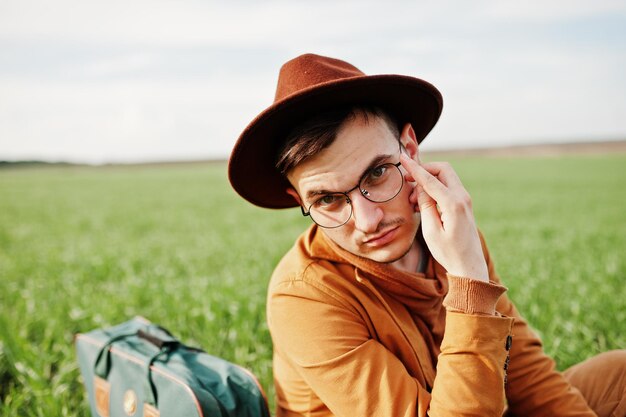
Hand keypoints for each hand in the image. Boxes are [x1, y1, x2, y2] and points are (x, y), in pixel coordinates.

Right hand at [400, 154, 488, 281]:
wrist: (469, 266)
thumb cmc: (448, 252)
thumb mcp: (431, 231)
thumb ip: (426, 206)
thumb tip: (421, 187)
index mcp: (453, 204)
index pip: (430, 179)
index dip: (414, 168)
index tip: (402, 158)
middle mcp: (462, 198)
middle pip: (442, 169)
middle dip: (424, 169)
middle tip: (408, 181)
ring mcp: (465, 200)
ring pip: (445, 177)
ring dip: (428, 181)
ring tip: (413, 200)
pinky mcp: (464, 205)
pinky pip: (448, 187)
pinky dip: (435, 188)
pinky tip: (422, 203)